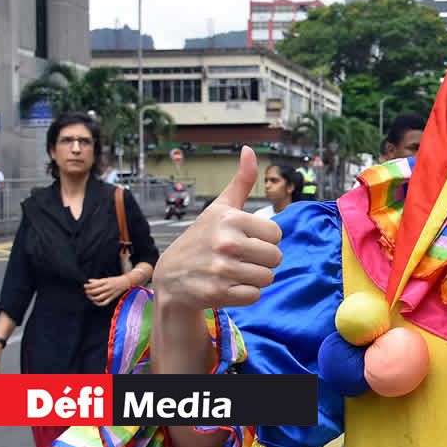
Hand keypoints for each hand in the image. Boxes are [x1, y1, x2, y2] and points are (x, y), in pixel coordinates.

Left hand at [84, 276, 131, 306]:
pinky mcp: (112, 297)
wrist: (125, 282)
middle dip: (88, 292)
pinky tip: (95, 302)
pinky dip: (98, 304)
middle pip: (95, 291)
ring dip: (92, 297)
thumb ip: (97, 280)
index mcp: (105, 282)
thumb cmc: (114, 280)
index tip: (84, 286)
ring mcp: (110, 293)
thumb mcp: (106, 279)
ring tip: (89, 296)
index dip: (87, 286)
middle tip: (86, 291)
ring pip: (98, 298)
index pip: (94, 285)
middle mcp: (107, 287)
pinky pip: (104, 303)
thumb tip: (89, 281)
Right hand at [151, 147, 282, 310]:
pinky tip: (229, 285)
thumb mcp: (219, 207)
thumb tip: (249, 150)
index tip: (247, 239)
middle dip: (262, 260)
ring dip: (255, 278)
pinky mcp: (218, 293)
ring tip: (235, 272)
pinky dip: (245, 294)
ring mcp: (222, 269)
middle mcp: (226, 242)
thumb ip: (241, 182)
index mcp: (230, 219)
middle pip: (275, 257)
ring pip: (267, 278)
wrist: (170, 276)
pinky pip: (254, 295)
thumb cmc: (202, 238)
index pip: (276, 233)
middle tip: (242, 258)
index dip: (265, 239)